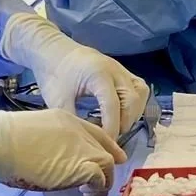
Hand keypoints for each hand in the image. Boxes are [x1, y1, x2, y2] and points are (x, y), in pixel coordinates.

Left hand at [0, 12, 148, 137]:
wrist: (54, 51)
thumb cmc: (54, 74)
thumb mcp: (57, 100)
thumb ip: (73, 120)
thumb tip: (85, 142)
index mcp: (98, 75)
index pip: (112, 105)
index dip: (111, 127)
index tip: (106, 144)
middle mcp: (115, 70)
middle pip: (132, 100)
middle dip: (124, 122)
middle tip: (111, 137)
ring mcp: (122, 69)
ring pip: (140, 93)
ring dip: (133, 113)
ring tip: (118, 126)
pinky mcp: (123, 71)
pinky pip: (140, 88)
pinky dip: (136, 104)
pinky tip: (124, 114)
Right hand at [0, 99, 125, 195]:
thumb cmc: (0, 140)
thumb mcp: (31, 133)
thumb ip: (46, 143)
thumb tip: (45, 160)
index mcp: (65, 119)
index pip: (93, 132)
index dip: (104, 145)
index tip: (110, 156)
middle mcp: (77, 131)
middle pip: (103, 148)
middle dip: (107, 165)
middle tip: (105, 181)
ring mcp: (81, 148)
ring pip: (106, 163)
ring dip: (104, 180)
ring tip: (95, 194)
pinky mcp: (81, 167)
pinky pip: (99, 179)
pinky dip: (97, 189)